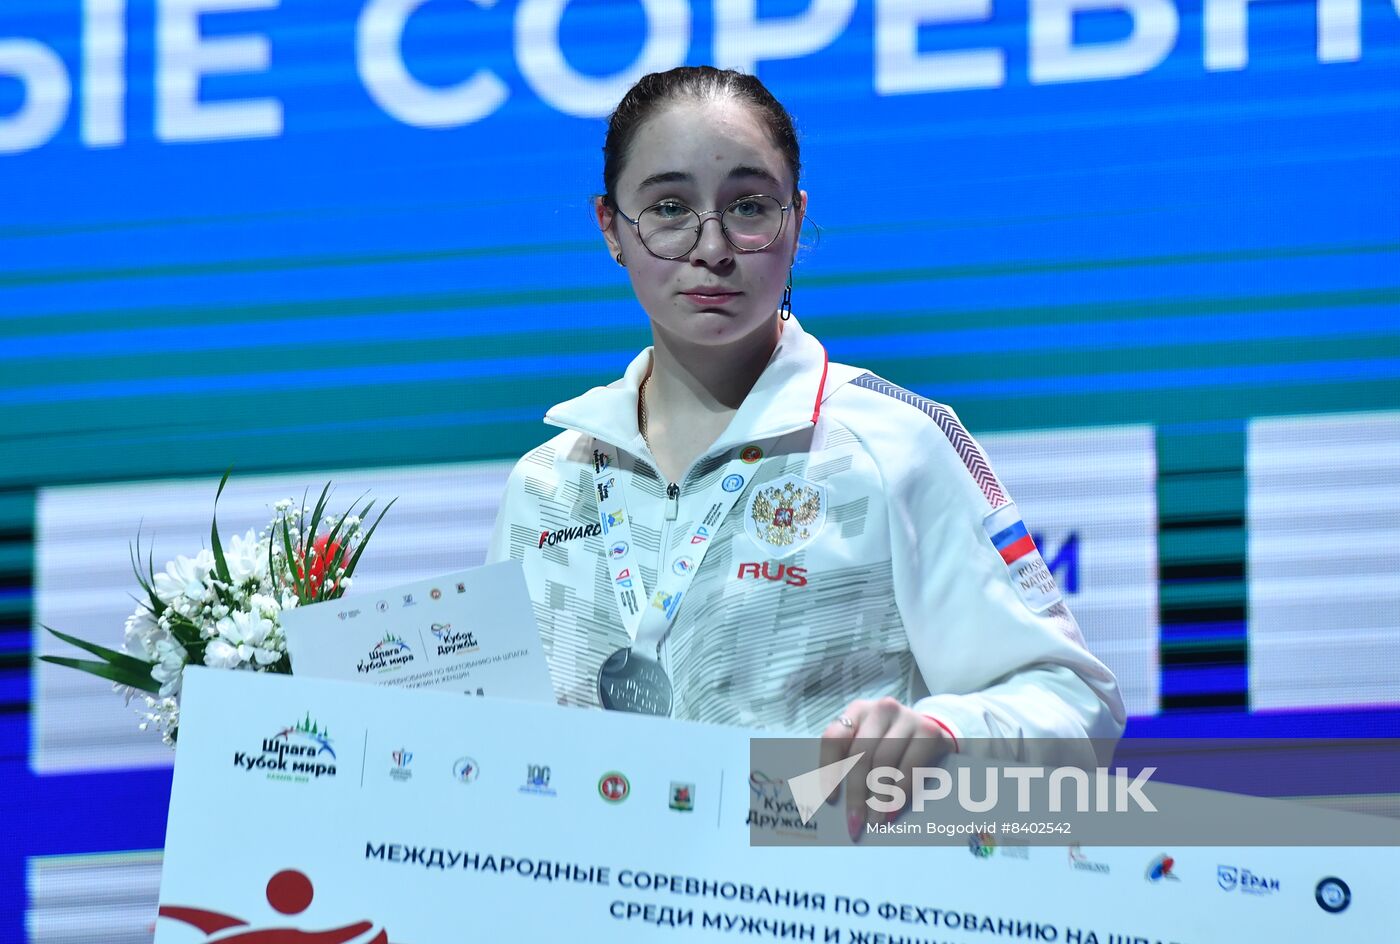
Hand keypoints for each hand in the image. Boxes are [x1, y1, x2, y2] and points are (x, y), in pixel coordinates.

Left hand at [820, 697, 954, 842]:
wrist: (933, 731)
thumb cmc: (891, 743)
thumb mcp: (870, 742)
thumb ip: (852, 761)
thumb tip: (836, 804)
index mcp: (858, 711)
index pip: (834, 738)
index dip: (829, 769)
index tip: (830, 799)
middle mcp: (882, 709)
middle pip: (861, 753)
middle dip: (856, 793)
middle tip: (854, 822)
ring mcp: (907, 717)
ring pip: (884, 761)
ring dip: (879, 797)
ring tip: (875, 820)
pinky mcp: (929, 732)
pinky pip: (910, 767)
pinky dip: (900, 793)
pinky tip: (893, 810)